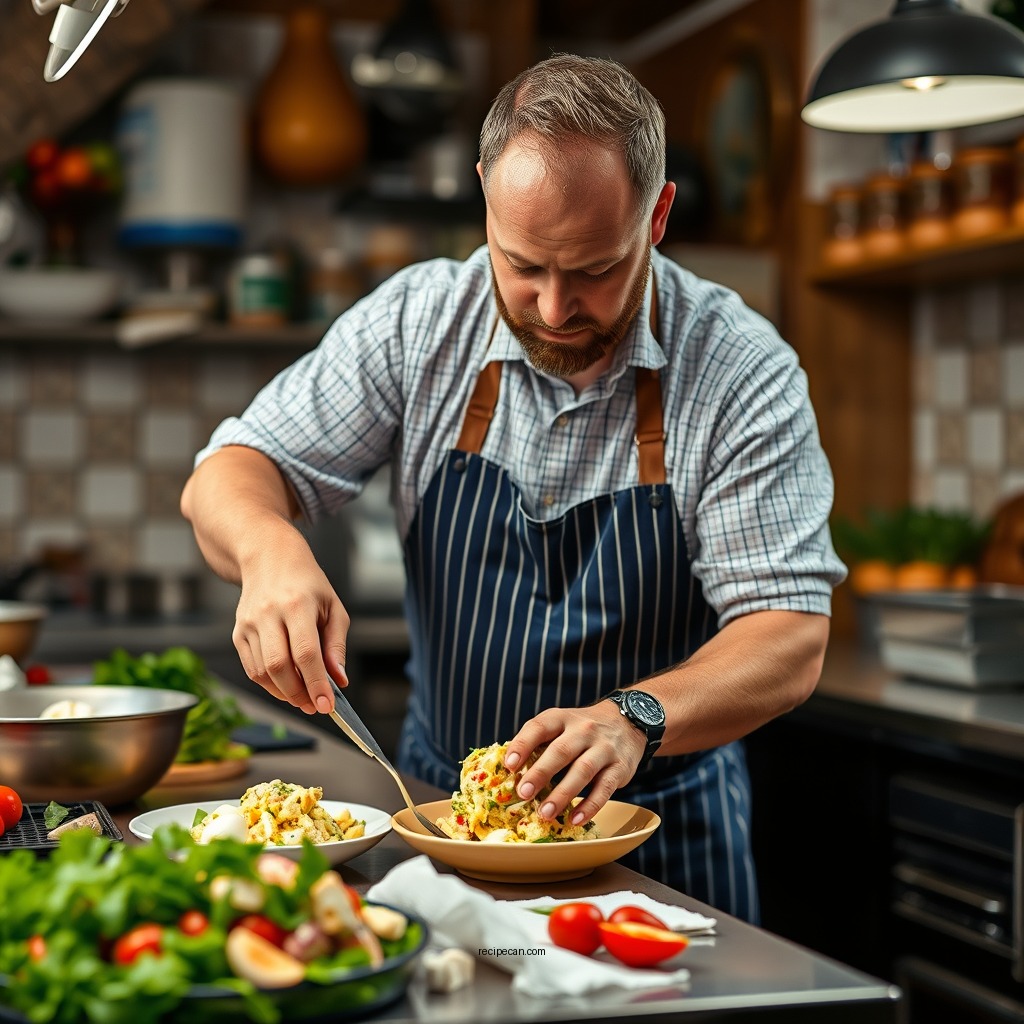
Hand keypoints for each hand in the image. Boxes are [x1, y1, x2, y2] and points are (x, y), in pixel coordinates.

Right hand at [232, 532, 348, 715]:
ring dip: (284, 693)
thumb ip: (336, 645)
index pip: (306, 653)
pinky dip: (269, 684)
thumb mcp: (333, 607)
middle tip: (315, 706)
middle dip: (298, 694)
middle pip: (279, 666)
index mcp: (298, 604)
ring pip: (262, 671)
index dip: (316, 684)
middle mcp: (269, 613)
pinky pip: (251, 668)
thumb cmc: (308, 583)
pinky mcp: (238, 632)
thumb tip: (338, 680)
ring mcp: (249, 623)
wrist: (269, 557)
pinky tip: (286, 685)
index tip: (327, 706)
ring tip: (304, 697)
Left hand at [503, 702, 645, 825]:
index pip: (539, 727)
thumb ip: (539, 743)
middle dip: (541, 773)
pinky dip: (590, 805)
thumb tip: (508, 770)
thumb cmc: (582, 730)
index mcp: (562, 718)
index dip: (523, 745)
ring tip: (545, 813)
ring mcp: (604, 748)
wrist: (628, 721)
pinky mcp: (620, 767)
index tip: (509, 765)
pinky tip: (575, 819)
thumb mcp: (561, 725)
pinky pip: (605, 787)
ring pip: (583, 770)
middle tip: (523, 793)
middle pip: (561, 750)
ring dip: (563, 793)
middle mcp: (583, 730)